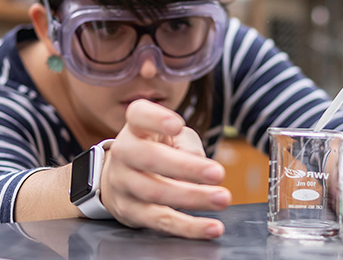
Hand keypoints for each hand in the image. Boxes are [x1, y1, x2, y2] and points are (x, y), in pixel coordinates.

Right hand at [98, 100, 231, 238]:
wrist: (121, 178)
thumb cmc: (157, 150)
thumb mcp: (174, 137)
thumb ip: (187, 144)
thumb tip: (199, 165)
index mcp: (136, 127)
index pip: (138, 115)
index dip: (156, 119)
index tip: (177, 125)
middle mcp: (124, 152)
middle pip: (150, 158)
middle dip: (186, 167)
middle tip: (218, 173)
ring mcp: (123, 184)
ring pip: (156, 193)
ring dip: (192, 198)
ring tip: (221, 199)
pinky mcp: (130, 212)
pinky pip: (161, 221)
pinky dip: (188, 227)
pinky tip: (211, 228)